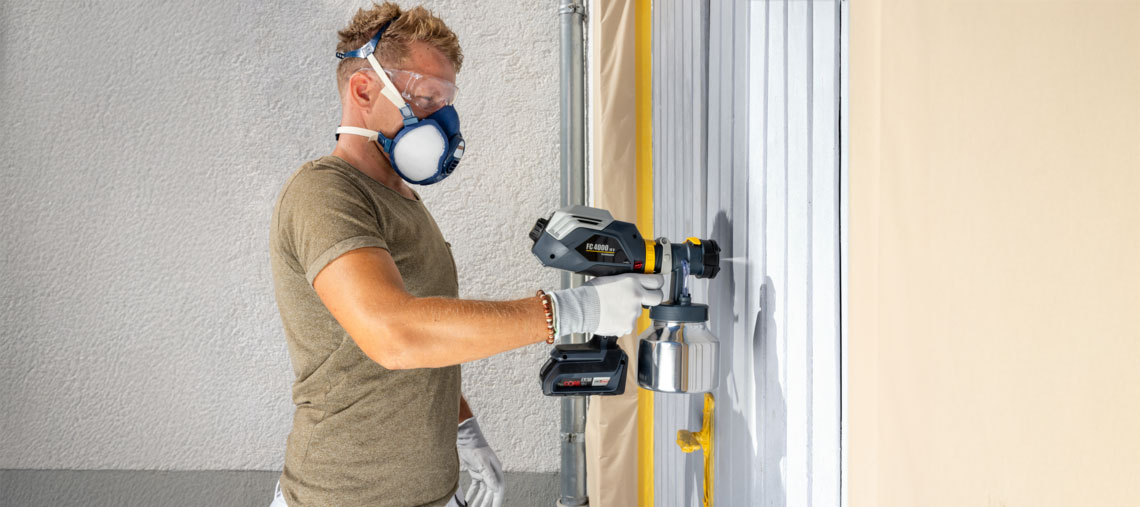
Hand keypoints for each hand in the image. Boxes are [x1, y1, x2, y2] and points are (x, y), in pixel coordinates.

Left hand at [457, 417, 503, 506]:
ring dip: (478, 500)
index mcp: (496, 472)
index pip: (498, 490)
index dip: (497, 501)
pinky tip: (467, 500)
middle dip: (486, 503)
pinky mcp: (476, 473)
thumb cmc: (476, 449)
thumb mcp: (482, 462)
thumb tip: (496, 489)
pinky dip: (472, 494)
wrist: (467, 439)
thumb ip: (488, 475)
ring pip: (482, 492)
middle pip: (490, 493)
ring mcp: (484, 474)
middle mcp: (492, 474)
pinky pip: (475, 487)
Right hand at [550, 273, 664, 336]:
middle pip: (658, 297)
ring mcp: (633, 313)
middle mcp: (636, 296)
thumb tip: (634, 284)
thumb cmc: (591, 293)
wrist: (581, 308)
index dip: (658, 282)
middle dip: (654, 297)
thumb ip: (627, 282)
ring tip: (614, 308)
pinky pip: (629, 324)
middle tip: (647, 297)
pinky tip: (612, 317)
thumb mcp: (612, 278)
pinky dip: (622, 322)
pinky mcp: (628, 326)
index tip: (656, 284)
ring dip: (630, 311)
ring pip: (638, 312)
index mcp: (632, 282)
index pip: (657, 280)